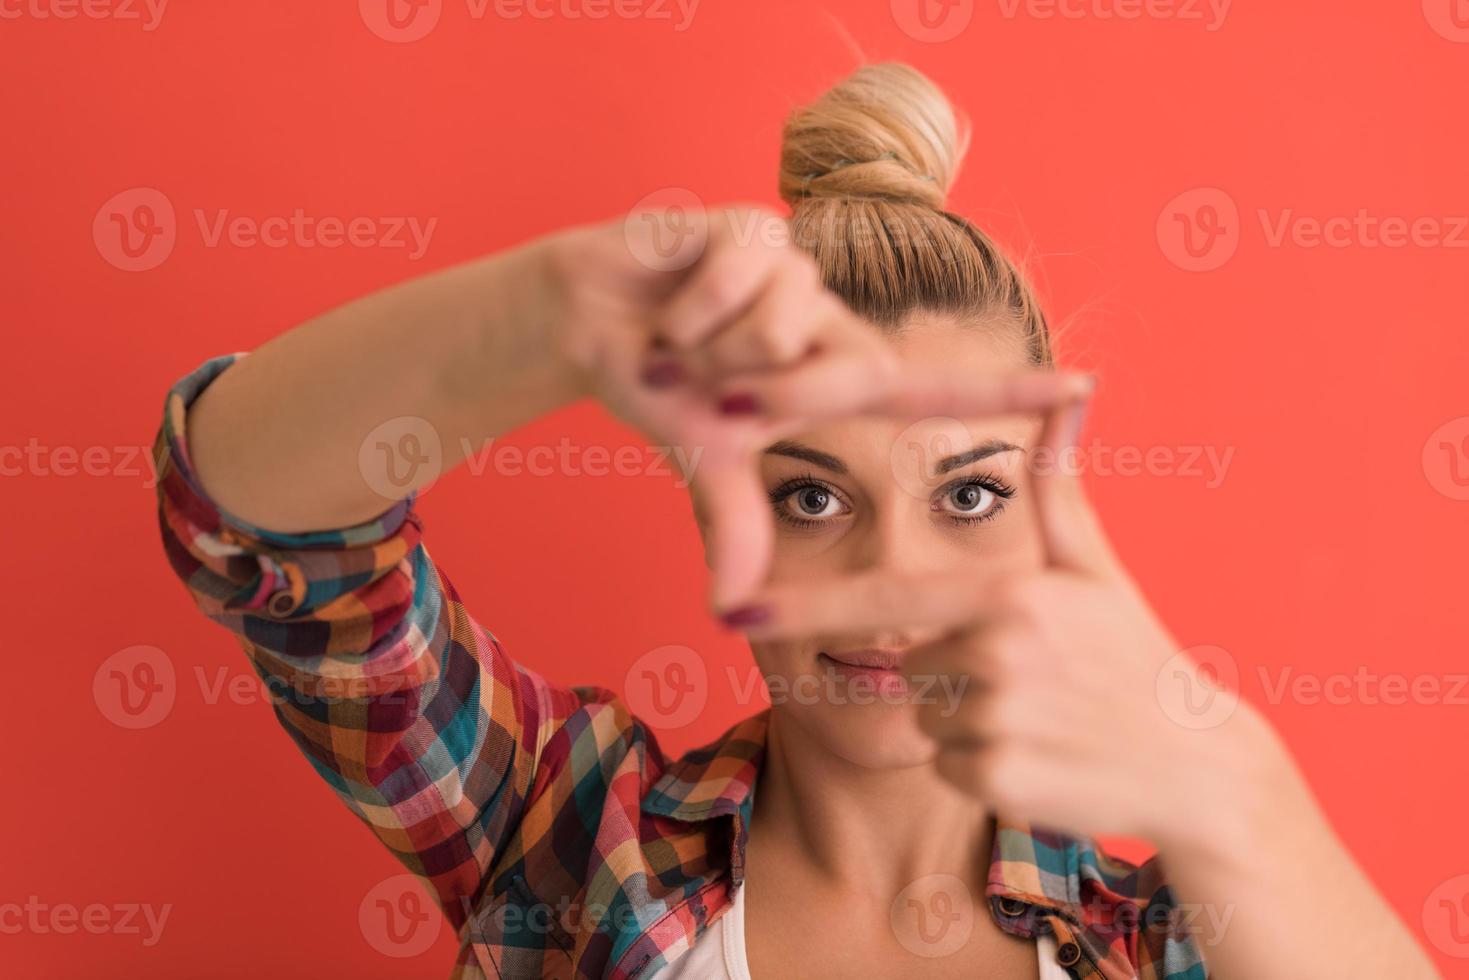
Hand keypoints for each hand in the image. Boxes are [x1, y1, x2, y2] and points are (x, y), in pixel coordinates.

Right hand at [541, 206, 1090, 606]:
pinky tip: (669, 305)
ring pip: (786, 329)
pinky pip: (741, 282)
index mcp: (836, 376)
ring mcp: (801, 269)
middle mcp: (833, 321)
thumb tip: (727, 612)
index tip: (1087, 388)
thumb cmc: (662, 389)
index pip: (935, 391)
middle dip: (768, 398)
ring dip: (714, 352)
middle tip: (702, 392)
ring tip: (681, 342)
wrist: (592, 323)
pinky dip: (692, 310)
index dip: (1008, 394)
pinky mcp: (758, 226)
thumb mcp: (706, 464)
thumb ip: (735, 525)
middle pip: (851, 375)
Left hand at [728, 395, 1290, 847]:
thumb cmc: (1136, 656)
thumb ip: (1058, 486)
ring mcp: (993, 722)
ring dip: (964, 720)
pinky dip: (980, 766)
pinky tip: (1041, 757)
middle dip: (951, 670)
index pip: (883, 599)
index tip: (732, 606)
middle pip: (909, 662)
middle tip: (1030, 679)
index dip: (805, 604)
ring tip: (1040, 715)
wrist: (1195, 765)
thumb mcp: (1095, 568)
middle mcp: (993, 655)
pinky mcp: (995, 782)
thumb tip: (1070, 391)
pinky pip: (945, 766)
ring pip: (923, 716)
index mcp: (1006, 595)